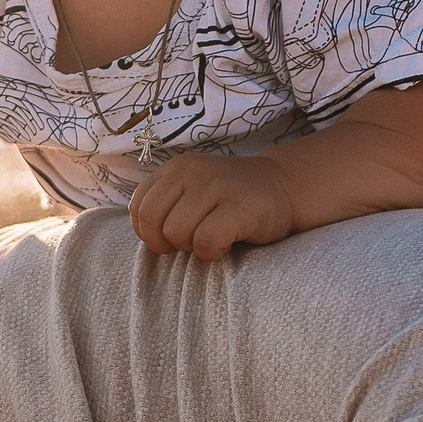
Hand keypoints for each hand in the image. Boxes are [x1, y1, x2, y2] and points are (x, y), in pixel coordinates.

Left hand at [128, 152, 295, 258]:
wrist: (284, 187)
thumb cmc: (232, 201)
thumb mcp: (192, 192)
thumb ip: (165, 205)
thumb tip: (144, 235)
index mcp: (175, 168)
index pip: (138, 207)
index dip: (149, 233)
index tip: (172, 236)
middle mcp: (192, 171)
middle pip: (152, 221)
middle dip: (167, 243)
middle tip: (193, 241)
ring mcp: (217, 186)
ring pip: (177, 233)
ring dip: (193, 247)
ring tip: (213, 238)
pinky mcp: (240, 206)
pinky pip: (206, 240)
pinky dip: (212, 252)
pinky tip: (227, 244)